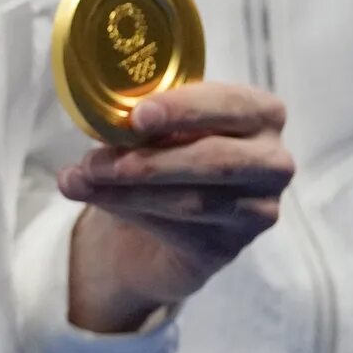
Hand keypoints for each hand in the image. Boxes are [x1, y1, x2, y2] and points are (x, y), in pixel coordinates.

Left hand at [59, 81, 293, 334]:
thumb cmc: (163, 153)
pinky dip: (130, 212)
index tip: (138, 116)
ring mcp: (258, 209)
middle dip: (149, 159)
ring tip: (80, 179)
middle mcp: (272, 162)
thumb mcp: (156, 127)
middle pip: (216, 159)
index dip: (185, 109)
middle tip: (94, 159)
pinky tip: (95, 199)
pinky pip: (180, 230)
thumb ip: (145, 119)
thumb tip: (104, 116)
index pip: (232, 105)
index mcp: (261, 114)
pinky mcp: (230, 247)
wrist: (155, 223)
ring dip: (127, 189)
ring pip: (193, 200)